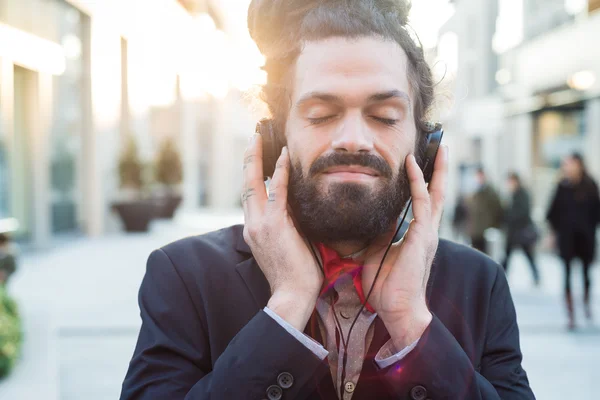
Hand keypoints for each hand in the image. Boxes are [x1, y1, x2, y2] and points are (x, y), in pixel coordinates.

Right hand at [241, 134, 322, 329]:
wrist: (292, 295)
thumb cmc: (295, 274)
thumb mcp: (284, 245)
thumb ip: (285, 224)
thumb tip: (296, 208)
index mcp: (254, 230)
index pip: (250, 197)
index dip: (251, 175)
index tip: (256, 158)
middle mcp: (252, 224)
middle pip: (246, 185)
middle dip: (248, 159)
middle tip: (252, 138)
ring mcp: (260, 224)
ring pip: (253, 184)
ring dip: (256, 158)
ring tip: (259, 138)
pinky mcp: (275, 225)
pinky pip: (276, 193)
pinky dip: (279, 173)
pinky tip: (284, 156)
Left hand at [361, 146, 448, 347]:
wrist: (398, 309)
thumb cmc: (388, 285)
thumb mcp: (380, 252)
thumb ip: (380, 233)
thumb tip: (372, 216)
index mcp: (419, 235)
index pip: (425, 201)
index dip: (424, 180)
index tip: (420, 160)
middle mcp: (428, 231)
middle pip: (438, 193)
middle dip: (440, 169)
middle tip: (442, 146)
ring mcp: (428, 233)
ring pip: (436, 193)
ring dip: (436, 169)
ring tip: (438, 147)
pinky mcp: (423, 236)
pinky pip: (423, 203)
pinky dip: (418, 182)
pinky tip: (413, 165)